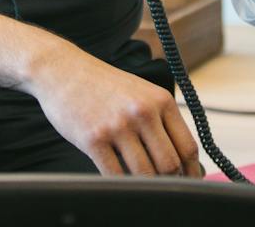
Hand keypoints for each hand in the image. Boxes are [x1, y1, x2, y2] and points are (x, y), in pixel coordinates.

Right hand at [28, 42, 202, 176]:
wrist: (63, 70)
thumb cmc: (102, 85)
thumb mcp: (139, 93)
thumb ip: (161, 122)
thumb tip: (187, 164)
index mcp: (159, 100)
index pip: (188, 147)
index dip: (191, 172)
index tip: (187, 182)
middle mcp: (142, 112)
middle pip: (170, 165)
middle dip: (167, 180)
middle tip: (159, 183)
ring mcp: (118, 126)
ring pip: (145, 174)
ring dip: (143, 182)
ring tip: (136, 178)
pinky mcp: (94, 139)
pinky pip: (116, 175)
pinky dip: (119, 182)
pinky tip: (116, 175)